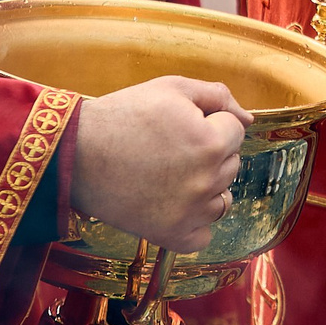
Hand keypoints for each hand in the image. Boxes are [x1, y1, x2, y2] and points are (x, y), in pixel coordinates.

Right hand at [64, 76, 250, 251]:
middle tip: (169, 148)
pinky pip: (204, 235)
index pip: (235, 130)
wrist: (77, 155)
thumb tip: (248, 119)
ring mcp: (191, 212)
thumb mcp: (172, 88)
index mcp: (211, 142)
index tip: (178, 125)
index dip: (208, 122)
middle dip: (209, 152)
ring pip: (222, 200)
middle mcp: (207, 180)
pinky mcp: (172, 236)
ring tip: (170, 175)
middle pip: (231, 163)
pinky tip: (172, 204)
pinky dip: (193, 223)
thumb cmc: (124, 116)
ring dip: (206, 187)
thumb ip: (217, 96)